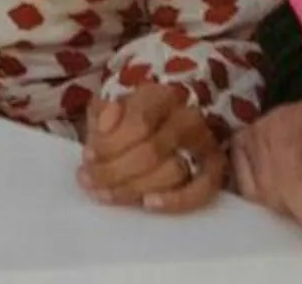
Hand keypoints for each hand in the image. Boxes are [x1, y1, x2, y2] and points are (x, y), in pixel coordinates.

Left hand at [79, 81, 224, 212]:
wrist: (165, 126)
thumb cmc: (130, 120)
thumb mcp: (111, 109)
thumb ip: (103, 114)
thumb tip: (103, 128)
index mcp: (160, 96)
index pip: (139, 121)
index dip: (111, 143)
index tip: (86, 157)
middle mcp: (186, 117)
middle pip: (152, 150)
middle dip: (115, 172)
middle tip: (90, 183)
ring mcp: (204, 143)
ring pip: (173, 172)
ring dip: (135, 189)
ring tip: (107, 194)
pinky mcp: (214, 169)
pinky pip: (203, 190)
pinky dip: (175, 200)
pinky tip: (148, 204)